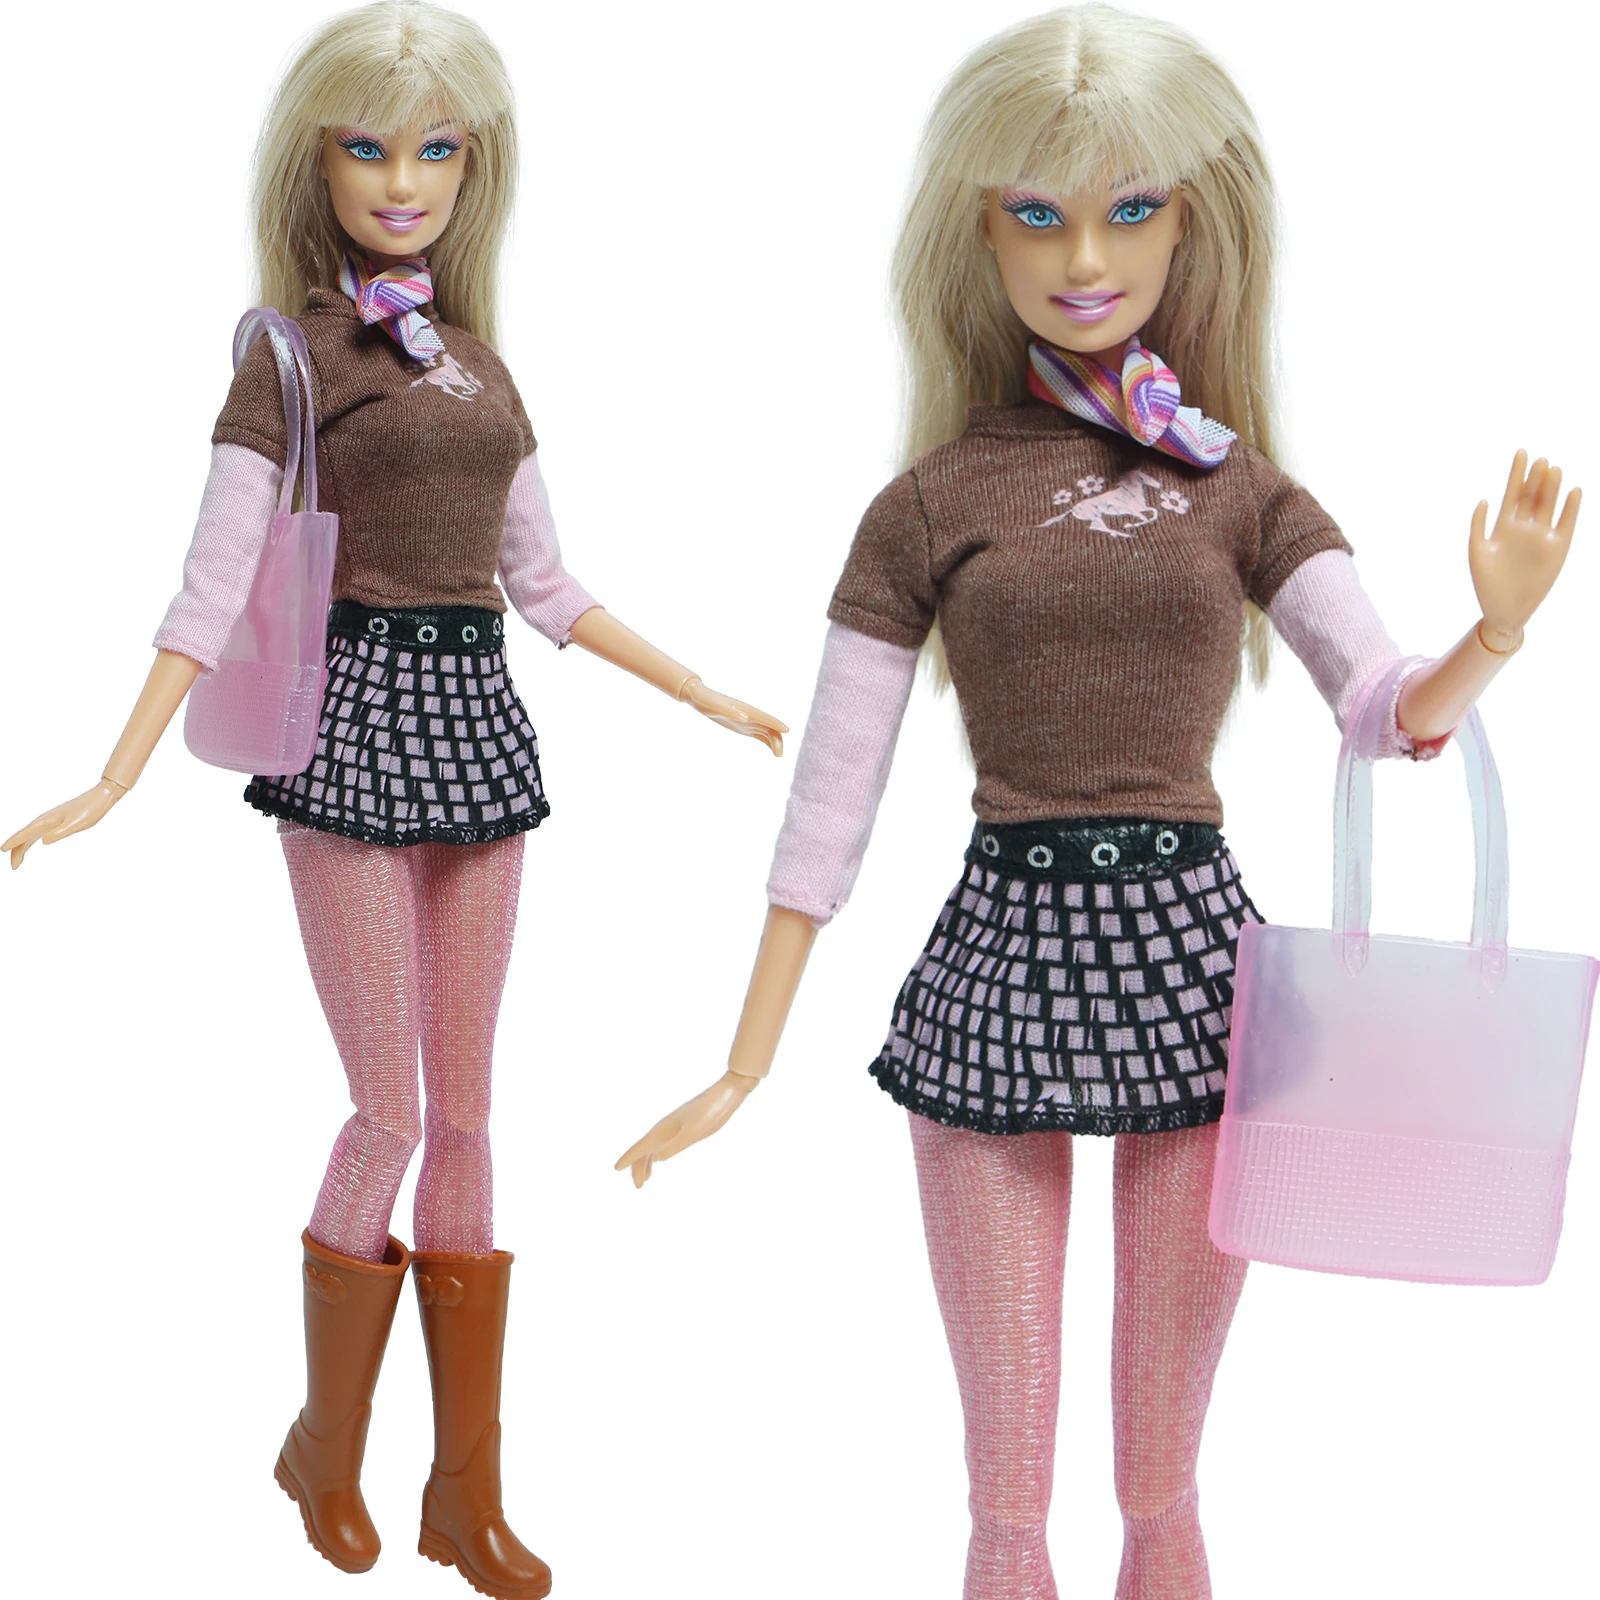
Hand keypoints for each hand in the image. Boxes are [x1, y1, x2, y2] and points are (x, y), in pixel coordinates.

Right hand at [4, 781, 125, 869]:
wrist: (102, 796)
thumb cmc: (91, 809)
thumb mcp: (77, 823)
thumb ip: (60, 832)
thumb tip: (43, 841)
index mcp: (48, 820)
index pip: (25, 833)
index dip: (13, 842)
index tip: (2, 850)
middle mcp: (46, 819)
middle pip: (24, 836)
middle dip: (16, 850)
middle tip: (13, 867)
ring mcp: (51, 819)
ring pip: (30, 835)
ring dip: (22, 847)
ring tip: (17, 861)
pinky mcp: (58, 820)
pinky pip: (39, 831)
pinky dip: (32, 840)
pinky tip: (32, 844)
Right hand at [614, 1070, 760, 1186]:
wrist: (727, 1093)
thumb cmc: (712, 1112)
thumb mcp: (694, 1131)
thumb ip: (675, 1145)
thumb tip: (656, 1159)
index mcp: (665, 1129)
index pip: (641, 1147)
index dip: (628, 1158)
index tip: (615, 1169)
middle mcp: (665, 1127)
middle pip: (644, 1149)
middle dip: (637, 1167)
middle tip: (638, 1186)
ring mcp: (674, 1126)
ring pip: (653, 1146)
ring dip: (646, 1162)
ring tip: (645, 1179)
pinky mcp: (684, 1126)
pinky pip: (663, 1142)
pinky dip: (657, 1153)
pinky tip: (658, 1158)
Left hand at [680, 678, 786, 755]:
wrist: (701, 698)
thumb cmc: (707, 701)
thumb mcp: (716, 707)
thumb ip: (730, 712)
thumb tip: (746, 718)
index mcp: (746, 710)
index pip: (765, 717)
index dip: (776, 723)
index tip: (787, 730)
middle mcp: (750, 715)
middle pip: (769, 727)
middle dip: (777, 739)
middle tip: (779, 754)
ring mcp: (749, 721)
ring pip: (767, 731)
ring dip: (775, 742)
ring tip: (778, 755)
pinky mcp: (744, 727)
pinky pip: (760, 734)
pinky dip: (768, 741)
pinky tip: (773, 750)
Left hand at [1469, 450, 1579, 649]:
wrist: (1504, 610)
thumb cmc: (1486, 583)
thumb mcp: (1477, 551)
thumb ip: (1478, 526)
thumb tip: (1484, 499)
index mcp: (1504, 526)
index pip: (1512, 493)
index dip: (1517, 473)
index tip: (1522, 452)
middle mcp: (1525, 527)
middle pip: (1532, 496)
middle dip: (1536, 477)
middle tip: (1541, 459)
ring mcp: (1542, 536)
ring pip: (1549, 505)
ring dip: (1552, 488)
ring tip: (1554, 469)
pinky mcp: (1558, 548)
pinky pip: (1567, 523)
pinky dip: (1571, 508)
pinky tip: (1574, 491)